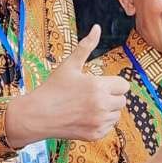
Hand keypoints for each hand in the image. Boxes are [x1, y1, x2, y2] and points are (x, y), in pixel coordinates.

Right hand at [5, 25, 128, 145]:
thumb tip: (97, 27)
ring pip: (116, 114)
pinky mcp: (95, 135)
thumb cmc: (53, 88)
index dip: (112, 84)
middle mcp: (102, 105)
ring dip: (107, 110)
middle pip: (122, 100)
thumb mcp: (69, 65)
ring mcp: (99, 122)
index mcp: (98, 86)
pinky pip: (108, 127)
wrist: (37, 115)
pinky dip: (100, 123)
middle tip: (91, 96)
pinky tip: (84, 117)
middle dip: (110, 96)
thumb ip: (86, 46)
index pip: (124, 85)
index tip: (98, 84)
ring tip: (87, 107)